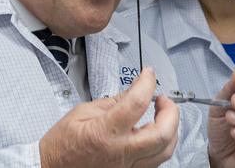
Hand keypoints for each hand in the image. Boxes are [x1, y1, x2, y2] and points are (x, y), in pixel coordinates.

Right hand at [39, 67, 179, 167]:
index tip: (148, 75)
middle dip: (171, 112)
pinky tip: (155, 132)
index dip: (147, 83)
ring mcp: (126, 166)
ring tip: (164, 115)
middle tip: (164, 99)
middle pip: (162, 134)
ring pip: (165, 151)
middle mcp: (119, 152)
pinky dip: (162, 144)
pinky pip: (156, 161)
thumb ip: (113, 101)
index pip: (137, 103)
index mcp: (104, 132)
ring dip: (171, 129)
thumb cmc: (62, 144)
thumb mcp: (82, 112)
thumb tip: (135, 90)